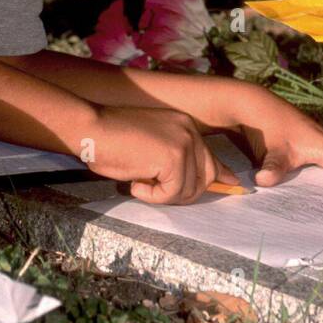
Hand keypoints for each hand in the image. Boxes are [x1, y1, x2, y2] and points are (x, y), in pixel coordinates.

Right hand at [89, 104, 246, 204]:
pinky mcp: (174, 157)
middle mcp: (190, 131)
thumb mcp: (149, 148)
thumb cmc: (109, 141)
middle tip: (156, 191)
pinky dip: (153, 196)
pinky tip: (135, 184)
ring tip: (139, 182)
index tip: (232, 184)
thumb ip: (170, 162)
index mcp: (184, 126)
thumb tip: (187, 188)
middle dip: (185, 193)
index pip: (211, 157)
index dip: (220, 175)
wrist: (90, 129)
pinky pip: (171, 193)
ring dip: (163, 195)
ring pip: (188, 190)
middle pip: (206, 177)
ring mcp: (184, 143)